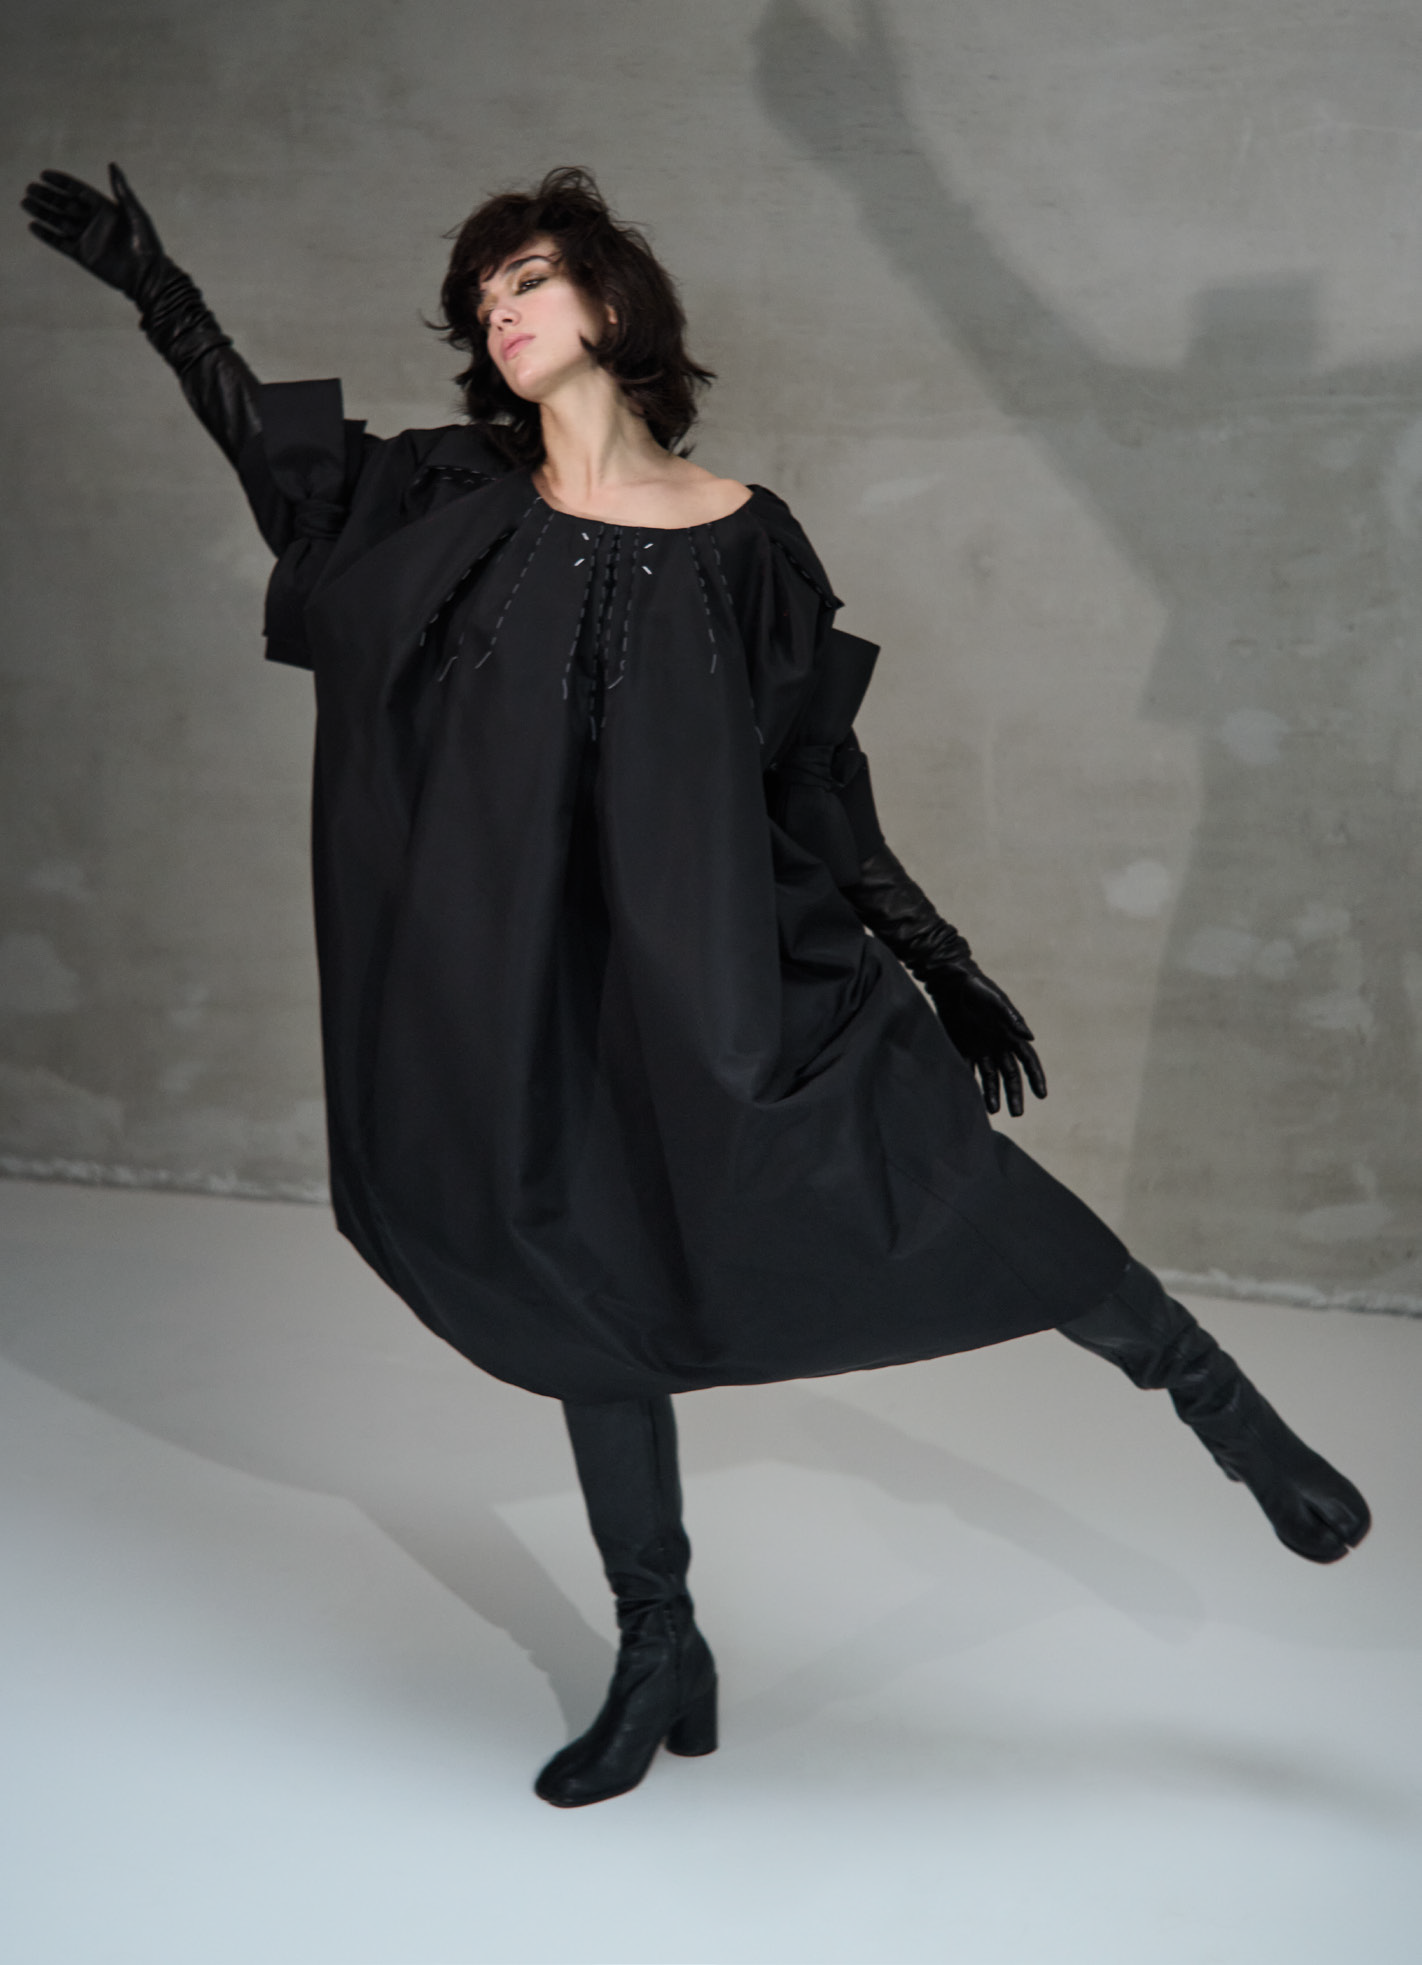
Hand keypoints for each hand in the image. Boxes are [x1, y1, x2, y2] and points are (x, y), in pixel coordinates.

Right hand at [21, 164, 163, 302]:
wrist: (147, 276)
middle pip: (64, 205)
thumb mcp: (135, 213)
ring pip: (59, 223)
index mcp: (105, 209)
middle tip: (29, 188)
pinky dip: (47, 236)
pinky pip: (60, 243)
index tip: (44, 174)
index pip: (77, 191)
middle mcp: (93, 222)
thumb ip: (121, 190)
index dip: (61, 183)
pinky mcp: (83, 255)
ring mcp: (87, 239)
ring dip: (42, 213)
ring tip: (25, 203)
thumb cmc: (147, 244)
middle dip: (47, 196)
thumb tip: (112, 164)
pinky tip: (33, 226)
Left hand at [925, 962, 1047, 1117]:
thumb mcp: (994, 1000)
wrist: (949, 984)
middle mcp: (998, 1045)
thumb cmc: (976, 988)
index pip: (1028, 1060)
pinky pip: (969, 1071)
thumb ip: (1011, 1017)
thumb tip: (1030, 1038)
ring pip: (991, 1077)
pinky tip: (971, 1100)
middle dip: (1014, 1094)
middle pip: (1010, 1074)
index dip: (1036, 1077)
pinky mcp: (963, 1049)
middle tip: (1016, 1113)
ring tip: (993, 1111)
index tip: (1041, 1095)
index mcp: (1011, 1034)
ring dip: (992, 1094)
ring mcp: (981, 1049)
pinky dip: (971, 1085)